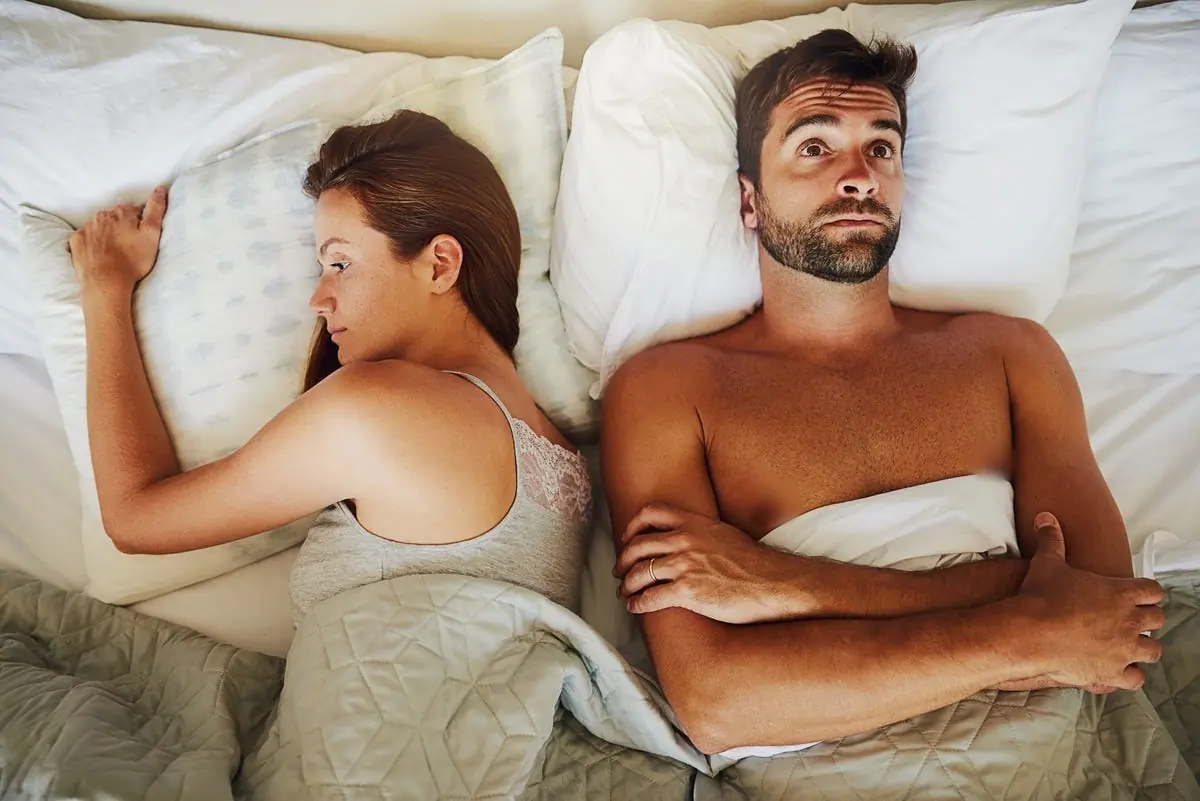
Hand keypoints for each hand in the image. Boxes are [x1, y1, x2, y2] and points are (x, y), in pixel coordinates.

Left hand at [68, 185, 167, 297]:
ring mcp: (87, 228)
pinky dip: (93, 242)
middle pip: (115, 217)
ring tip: (116, 252)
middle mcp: (102, 216)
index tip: (143, 236)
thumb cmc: (133, 259)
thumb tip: (160, 188)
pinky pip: (86, 237)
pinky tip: (100, 253)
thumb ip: (156, 209)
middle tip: (131, 246)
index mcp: (121, 213)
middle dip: (122, 227)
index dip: (140, 223)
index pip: (134, 211)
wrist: (106, 281)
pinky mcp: (77, 241)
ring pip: (100, 226)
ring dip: (107, 234)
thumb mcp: (152, 234)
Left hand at [614, 502, 798, 622]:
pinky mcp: (686, 592)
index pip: (651, 512)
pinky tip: (635, 608)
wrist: (772, 583)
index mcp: (694, 523)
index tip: (627, 538)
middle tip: (619, 572)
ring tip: (625, 593)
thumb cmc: (753, 563)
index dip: (632, 526)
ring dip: (627, 585)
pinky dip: (637, 604)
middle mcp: (684, 540)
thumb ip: (701, 531)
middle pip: (637, 545)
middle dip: (623, 561)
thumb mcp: (724, 533)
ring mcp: (684, 565)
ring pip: (638, 573)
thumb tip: (687, 537)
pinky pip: (650, 597)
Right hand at [1017, 512, 1164, 690]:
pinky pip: (1136, 679)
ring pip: (1153, 651)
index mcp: (1121, 593)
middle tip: (1130, 620)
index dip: (1147, 592)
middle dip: (1147, 620)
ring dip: (1143, 648)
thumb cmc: (1041, 598)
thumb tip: (1046, 517)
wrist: (1029, 633)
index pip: (1154, 590)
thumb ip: (1051, 540)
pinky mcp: (1113, 672)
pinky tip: (1116, 671)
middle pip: (1157, 620)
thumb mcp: (1047, 563)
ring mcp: (1124, 649)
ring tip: (1128, 647)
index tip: (1139, 595)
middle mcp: (1130, 621)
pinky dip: (1128, 675)